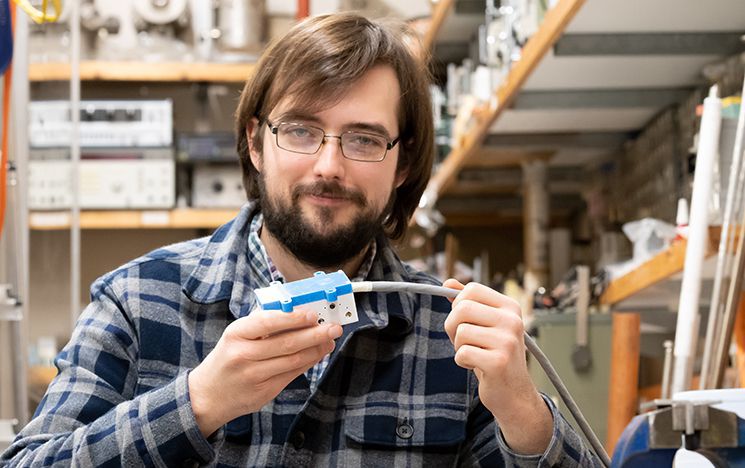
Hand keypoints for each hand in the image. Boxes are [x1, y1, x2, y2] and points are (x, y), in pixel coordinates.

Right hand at [188, 307, 342, 436]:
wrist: (208, 395)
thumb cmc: (227, 358)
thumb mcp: (236, 335)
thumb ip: (262, 323)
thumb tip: (296, 310)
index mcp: (236, 334)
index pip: (268, 322)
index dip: (294, 318)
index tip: (313, 314)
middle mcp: (243, 355)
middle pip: (287, 343)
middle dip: (315, 334)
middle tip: (333, 327)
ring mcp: (254, 376)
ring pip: (293, 360)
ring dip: (317, 349)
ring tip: (330, 340)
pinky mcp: (264, 392)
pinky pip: (292, 374)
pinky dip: (308, 362)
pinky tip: (318, 354)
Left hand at [443, 279, 552, 454]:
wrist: (514, 394)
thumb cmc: (495, 356)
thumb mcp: (484, 325)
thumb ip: (467, 303)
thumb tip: (448, 282)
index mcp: (510, 307)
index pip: (471, 290)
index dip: (458, 305)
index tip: (465, 321)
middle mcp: (512, 320)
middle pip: (462, 308)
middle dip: (452, 326)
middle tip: (463, 340)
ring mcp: (507, 341)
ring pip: (460, 331)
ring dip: (458, 346)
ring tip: (474, 354)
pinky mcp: (499, 361)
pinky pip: (462, 352)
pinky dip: (462, 361)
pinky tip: (477, 366)